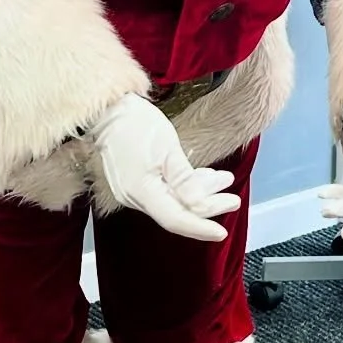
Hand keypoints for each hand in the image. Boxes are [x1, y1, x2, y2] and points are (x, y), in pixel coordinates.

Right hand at [92, 93, 240, 239]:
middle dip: (208, 206)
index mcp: (141, 191)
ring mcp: (133, 190)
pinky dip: (186, 186)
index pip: (175, 219)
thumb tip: (200, 204)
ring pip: (173, 200)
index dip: (200, 228)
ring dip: (200, 192)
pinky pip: (165, 191)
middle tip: (233, 199)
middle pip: (177, 211)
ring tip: (224, 179)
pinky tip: (205, 177)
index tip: (221, 232)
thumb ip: (184, 180)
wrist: (108, 110)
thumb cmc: (136, 124)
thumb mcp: (167, 148)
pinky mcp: (135, 182)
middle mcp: (135, 197)